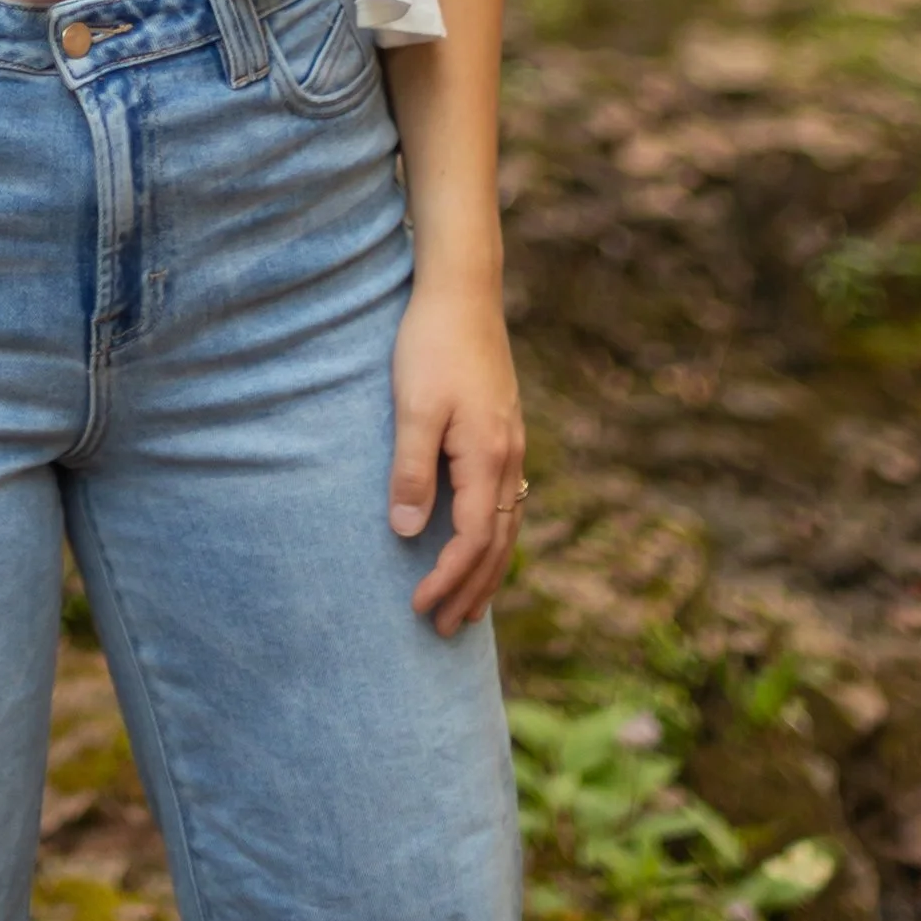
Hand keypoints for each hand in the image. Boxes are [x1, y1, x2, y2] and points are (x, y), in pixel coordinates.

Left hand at [389, 275, 524, 634]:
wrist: (462, 290)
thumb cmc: (431, 345)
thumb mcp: (412, 407)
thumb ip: (412, 471)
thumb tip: (409, 533)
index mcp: (487, 457)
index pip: (472, 541)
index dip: (446, 579)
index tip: (418, 606)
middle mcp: (509, 457)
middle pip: (498, 545)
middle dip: (472, 590)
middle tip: (445, 630)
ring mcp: (511, 444)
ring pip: (508, 526)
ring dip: (488, 571)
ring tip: (469, 607)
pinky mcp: (503, 431)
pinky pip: (507, 502)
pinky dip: (495, 538)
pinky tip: (481, 543)